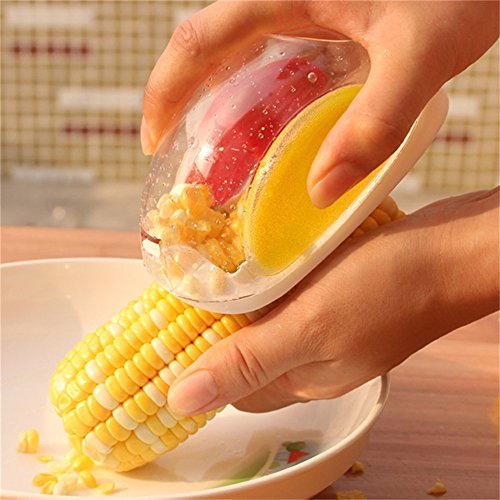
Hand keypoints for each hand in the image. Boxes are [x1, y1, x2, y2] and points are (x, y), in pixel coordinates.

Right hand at [141, 0, 497, 206]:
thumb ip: (376, 121)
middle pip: (208, 52)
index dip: (164, 91)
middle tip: (182, 160)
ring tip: (219, 156)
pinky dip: (260, 102)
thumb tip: (321, 191)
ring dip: (220, 107)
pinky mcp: (323, 26)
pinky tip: (273, 134)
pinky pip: (273, 65)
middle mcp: (283, 1)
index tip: (153, 140)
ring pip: (239, 60)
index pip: (198, 41)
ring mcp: (302, 13)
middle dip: (183, 105)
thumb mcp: (420, 53)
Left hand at [167, 188, 498, 414]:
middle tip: (192, 286)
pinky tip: (264, 257)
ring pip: (269, 323)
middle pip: (248, 352)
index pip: (232, 384)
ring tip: (220, 266)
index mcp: (302, 377)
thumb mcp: (308, 326)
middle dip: (216, 326)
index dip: (199, 360)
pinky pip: (292, 298)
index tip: (172, 324)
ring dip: (243, 300)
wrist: (451, 250)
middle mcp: (314, 359)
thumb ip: (247, 362)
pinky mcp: (342, 299)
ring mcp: (331, 328)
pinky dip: (271, 283)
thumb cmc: (385, 288)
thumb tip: (181, 403)